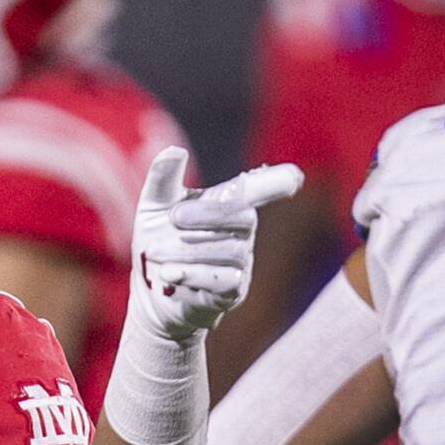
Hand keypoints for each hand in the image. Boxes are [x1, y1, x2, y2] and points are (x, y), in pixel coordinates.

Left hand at [130, 147, 302, 340]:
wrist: (151, 294)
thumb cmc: (159, 242)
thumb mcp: (153, 207)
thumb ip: (163, 179)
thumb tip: (174, 151)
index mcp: (226, 204)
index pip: (256, 189)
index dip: (275, 183)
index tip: (294, 176)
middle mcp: (241, 232)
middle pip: (243, 217)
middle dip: (207, 215)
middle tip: (173, 217)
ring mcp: (240, 264)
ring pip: (229, 251)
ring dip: (187, 251)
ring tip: (154, 252)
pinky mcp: (232, 293)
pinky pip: (222, 281)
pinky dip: (191, 275)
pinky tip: (167, 275)